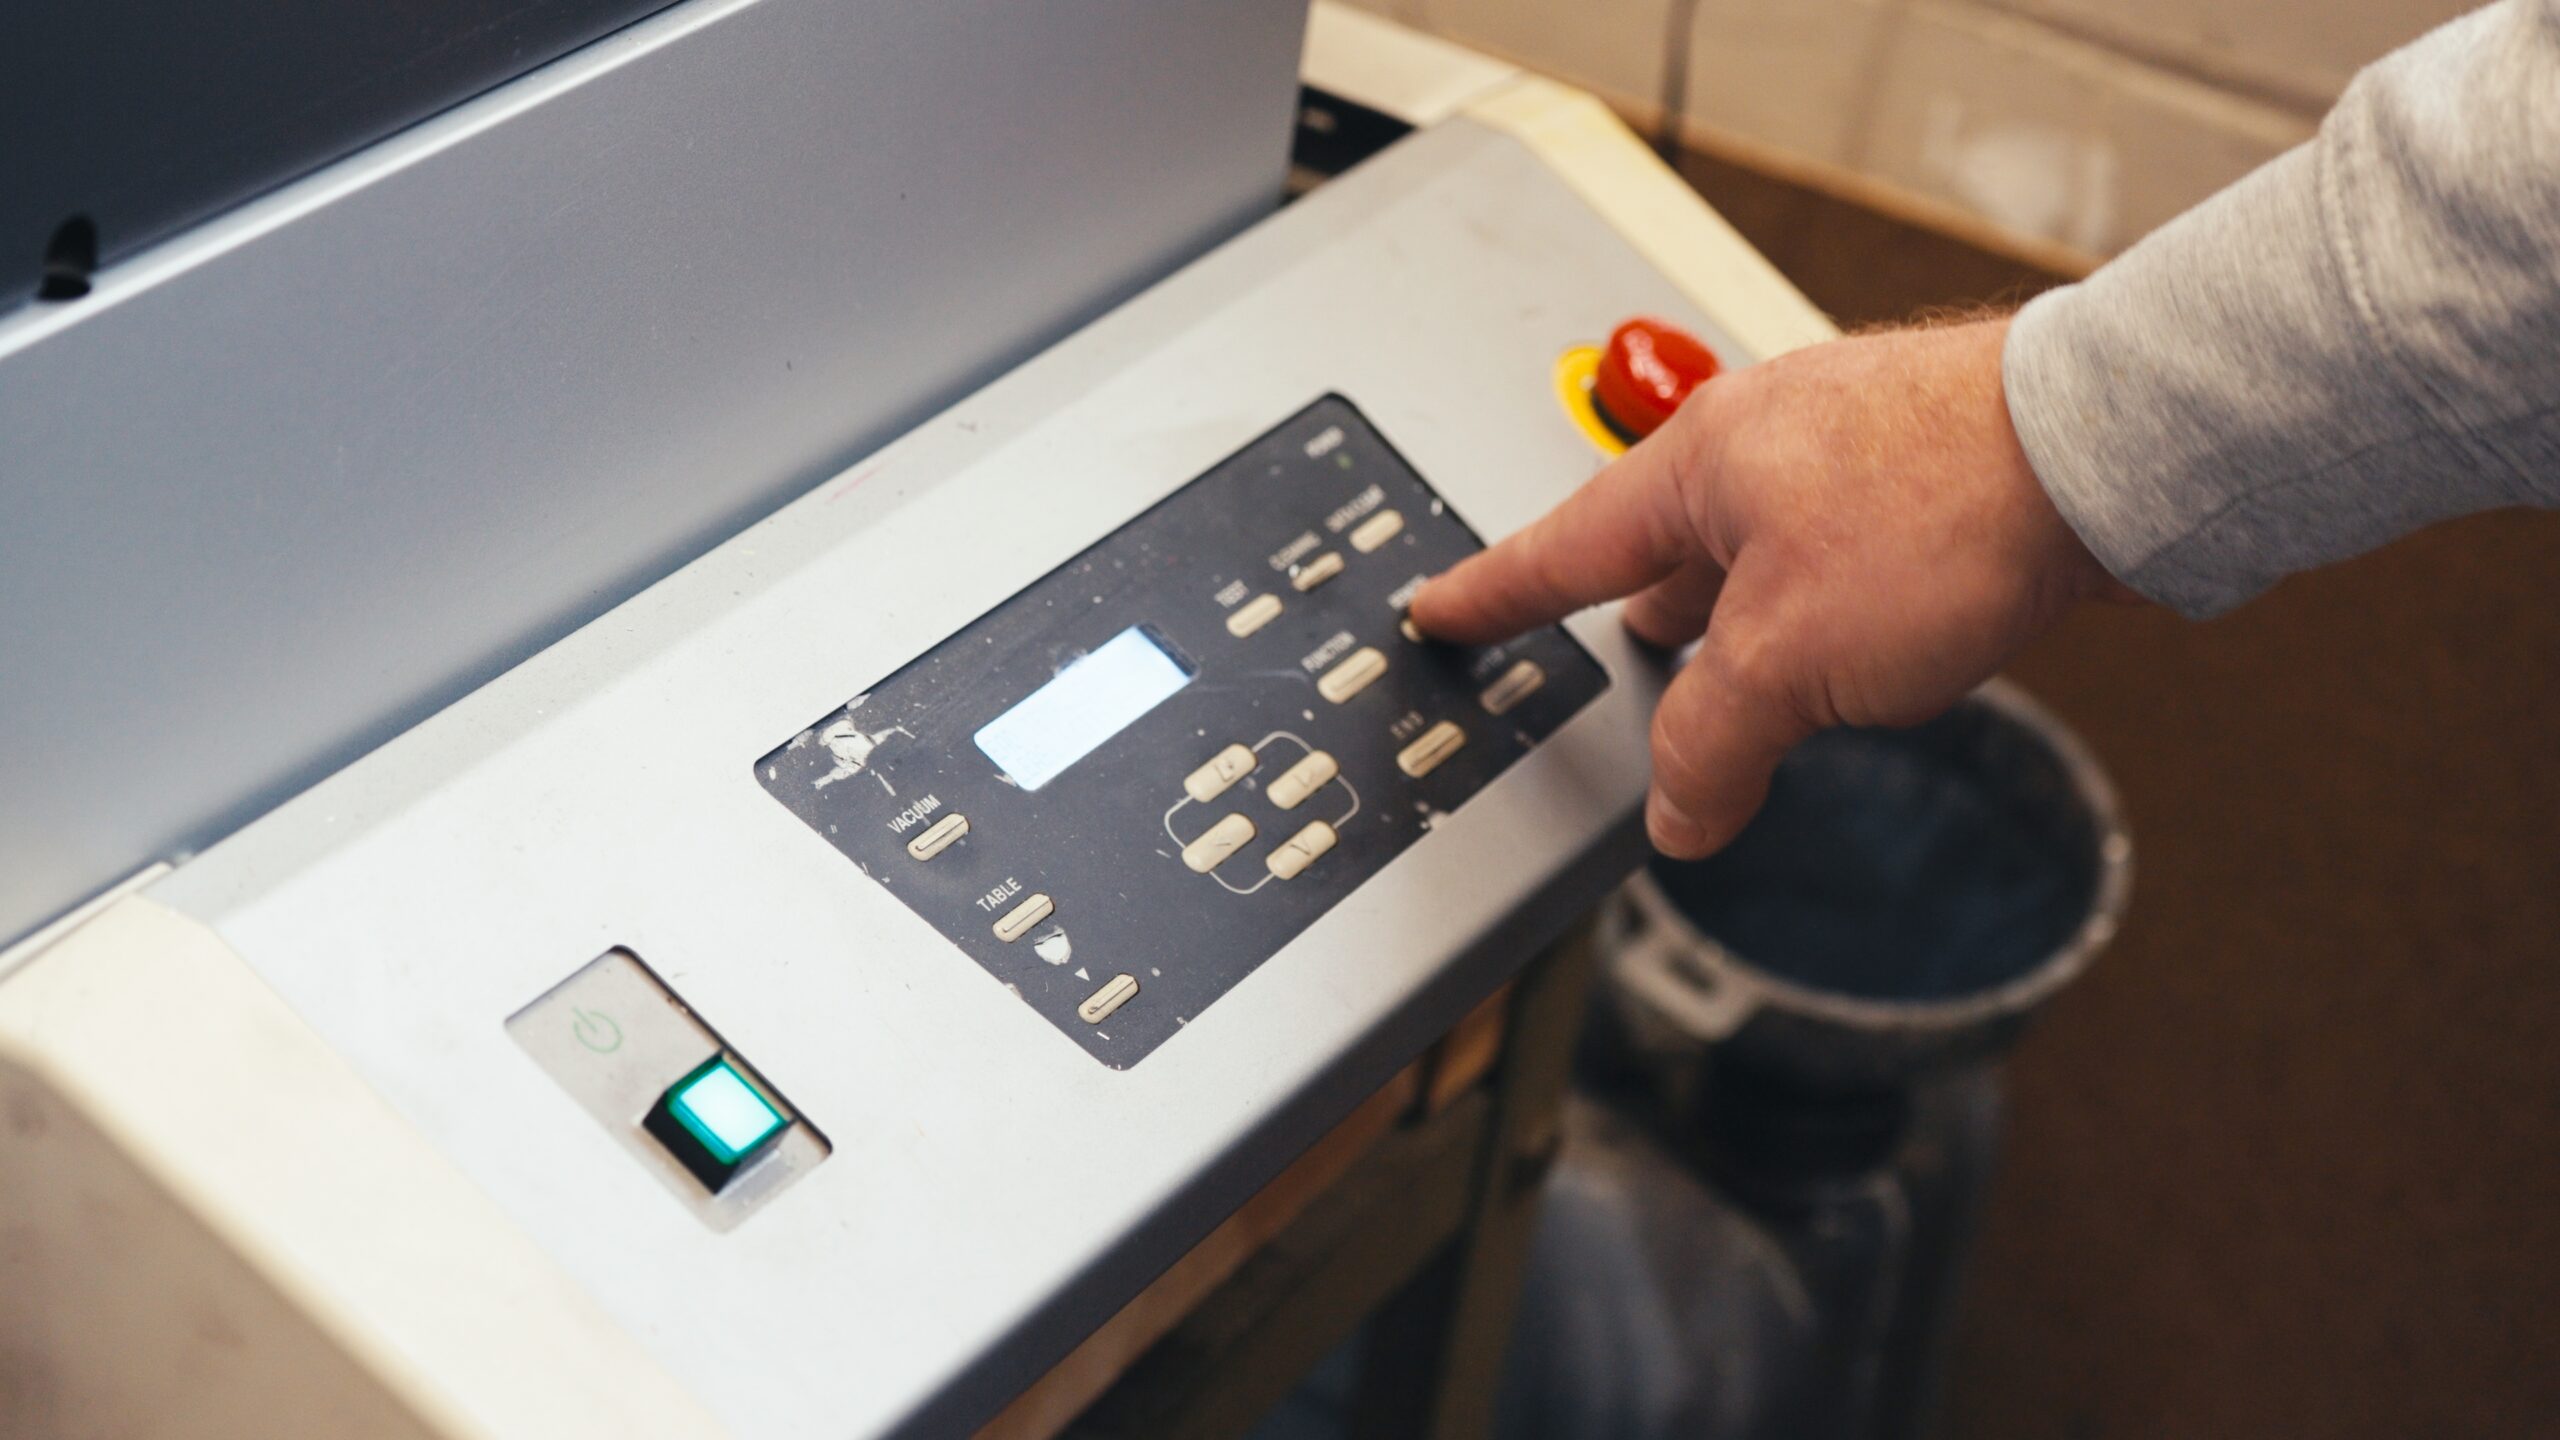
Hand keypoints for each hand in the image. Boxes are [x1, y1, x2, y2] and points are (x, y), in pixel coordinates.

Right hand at [1410, 317, 2133, 857]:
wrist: (2107, 449)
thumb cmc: (1944, 510)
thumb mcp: (1788, 662)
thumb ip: (1713, 746)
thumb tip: (1679, 812)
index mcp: (1694, 468)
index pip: (1559, 547)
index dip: (1491, 595)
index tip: (1439, 609)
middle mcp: (1763, 441)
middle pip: (1662, 545)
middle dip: (1637, 611)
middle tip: (1611, 663)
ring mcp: (1848, 446)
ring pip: (1758, 547)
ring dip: (1743, 615)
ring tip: (1748, 677)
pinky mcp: (1927, 467)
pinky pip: (1838, 545)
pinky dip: (1822, 604)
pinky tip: (1861, 642)